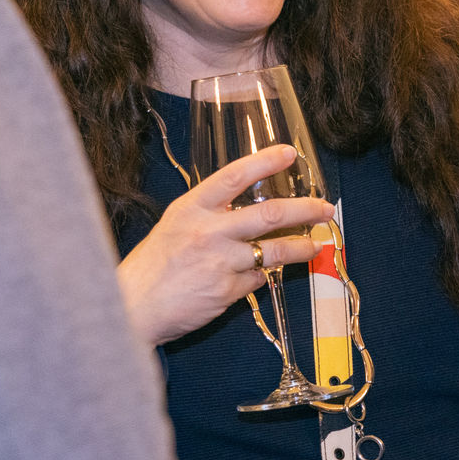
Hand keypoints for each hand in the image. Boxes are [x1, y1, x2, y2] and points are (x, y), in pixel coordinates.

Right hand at [118, 145, 333, 346]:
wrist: (134, 306)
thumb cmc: (152, 265)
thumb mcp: (174, 225)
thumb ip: (208, 215)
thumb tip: (244, 209)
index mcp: (192, 208)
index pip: (235, 176)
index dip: (265, 161)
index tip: (289, 153)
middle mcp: (209, 231)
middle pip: (269, 214)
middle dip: (304, 209)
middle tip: (324, 208)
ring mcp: (220, 262)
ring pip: (274, 251)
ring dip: (301, 247)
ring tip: (315, 245)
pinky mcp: (227, 291)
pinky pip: (257, 278)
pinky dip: (262, 275)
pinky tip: (261, 274)